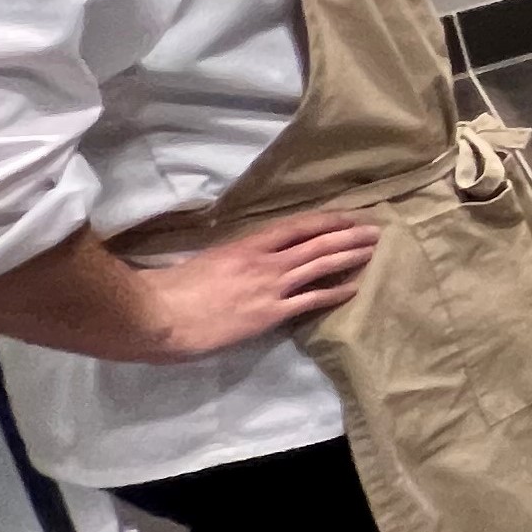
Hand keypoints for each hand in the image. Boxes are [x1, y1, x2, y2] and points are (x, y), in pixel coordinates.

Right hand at [140, 213, 382, 357]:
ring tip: (372, 250)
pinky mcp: (270, 314)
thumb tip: (240, 264)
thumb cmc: (170, 289)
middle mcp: (264, 262)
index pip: (295, 227)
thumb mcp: (204, 263)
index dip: (325, 220)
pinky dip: (335, 293)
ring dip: (349, 256)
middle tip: (374, 230)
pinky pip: (311, 301)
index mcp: (245, 246)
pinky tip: (354, 288)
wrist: (158, 316)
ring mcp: (270, 288)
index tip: (347, 216)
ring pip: (319, 266)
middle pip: (316, 243)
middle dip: (347, 235)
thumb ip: (228, 260)